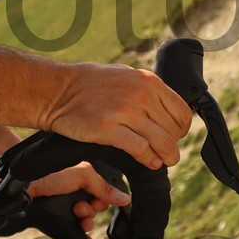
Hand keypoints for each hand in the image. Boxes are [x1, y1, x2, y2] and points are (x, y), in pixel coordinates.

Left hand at [24, 160, 129, 226]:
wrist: (25, 190)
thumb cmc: (51, 176)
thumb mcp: (83, 176)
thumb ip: (104, 187)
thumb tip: (126, 199)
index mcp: (86, 177)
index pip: (105, 192)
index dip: (104, 199)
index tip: (95, 201)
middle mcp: (78, 192)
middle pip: (97, 207)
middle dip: (92, 210)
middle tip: (80, 208)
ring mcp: (68, 206)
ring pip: (88, 220)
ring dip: (87, 223)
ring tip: (78, 218)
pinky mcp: (59, 219)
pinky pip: (75, 232)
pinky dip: (82, 238)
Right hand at [41, 65, 190, 170]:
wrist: (57, 90)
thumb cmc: (88, 84)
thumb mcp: (125, 76)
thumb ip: (146, 90)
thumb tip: (165, 108)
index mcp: (148, 81)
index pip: (181, 111)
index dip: (182, 129)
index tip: (175, 136)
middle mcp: (140, 95)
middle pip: (173, 130)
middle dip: (173, 145)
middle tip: (167, 152)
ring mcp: (124, 112)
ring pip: (162, 142)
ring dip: (166, 156)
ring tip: (163, 161)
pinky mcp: (108, 129)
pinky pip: (140, 149)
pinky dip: (148, 159)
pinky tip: (148, 162)